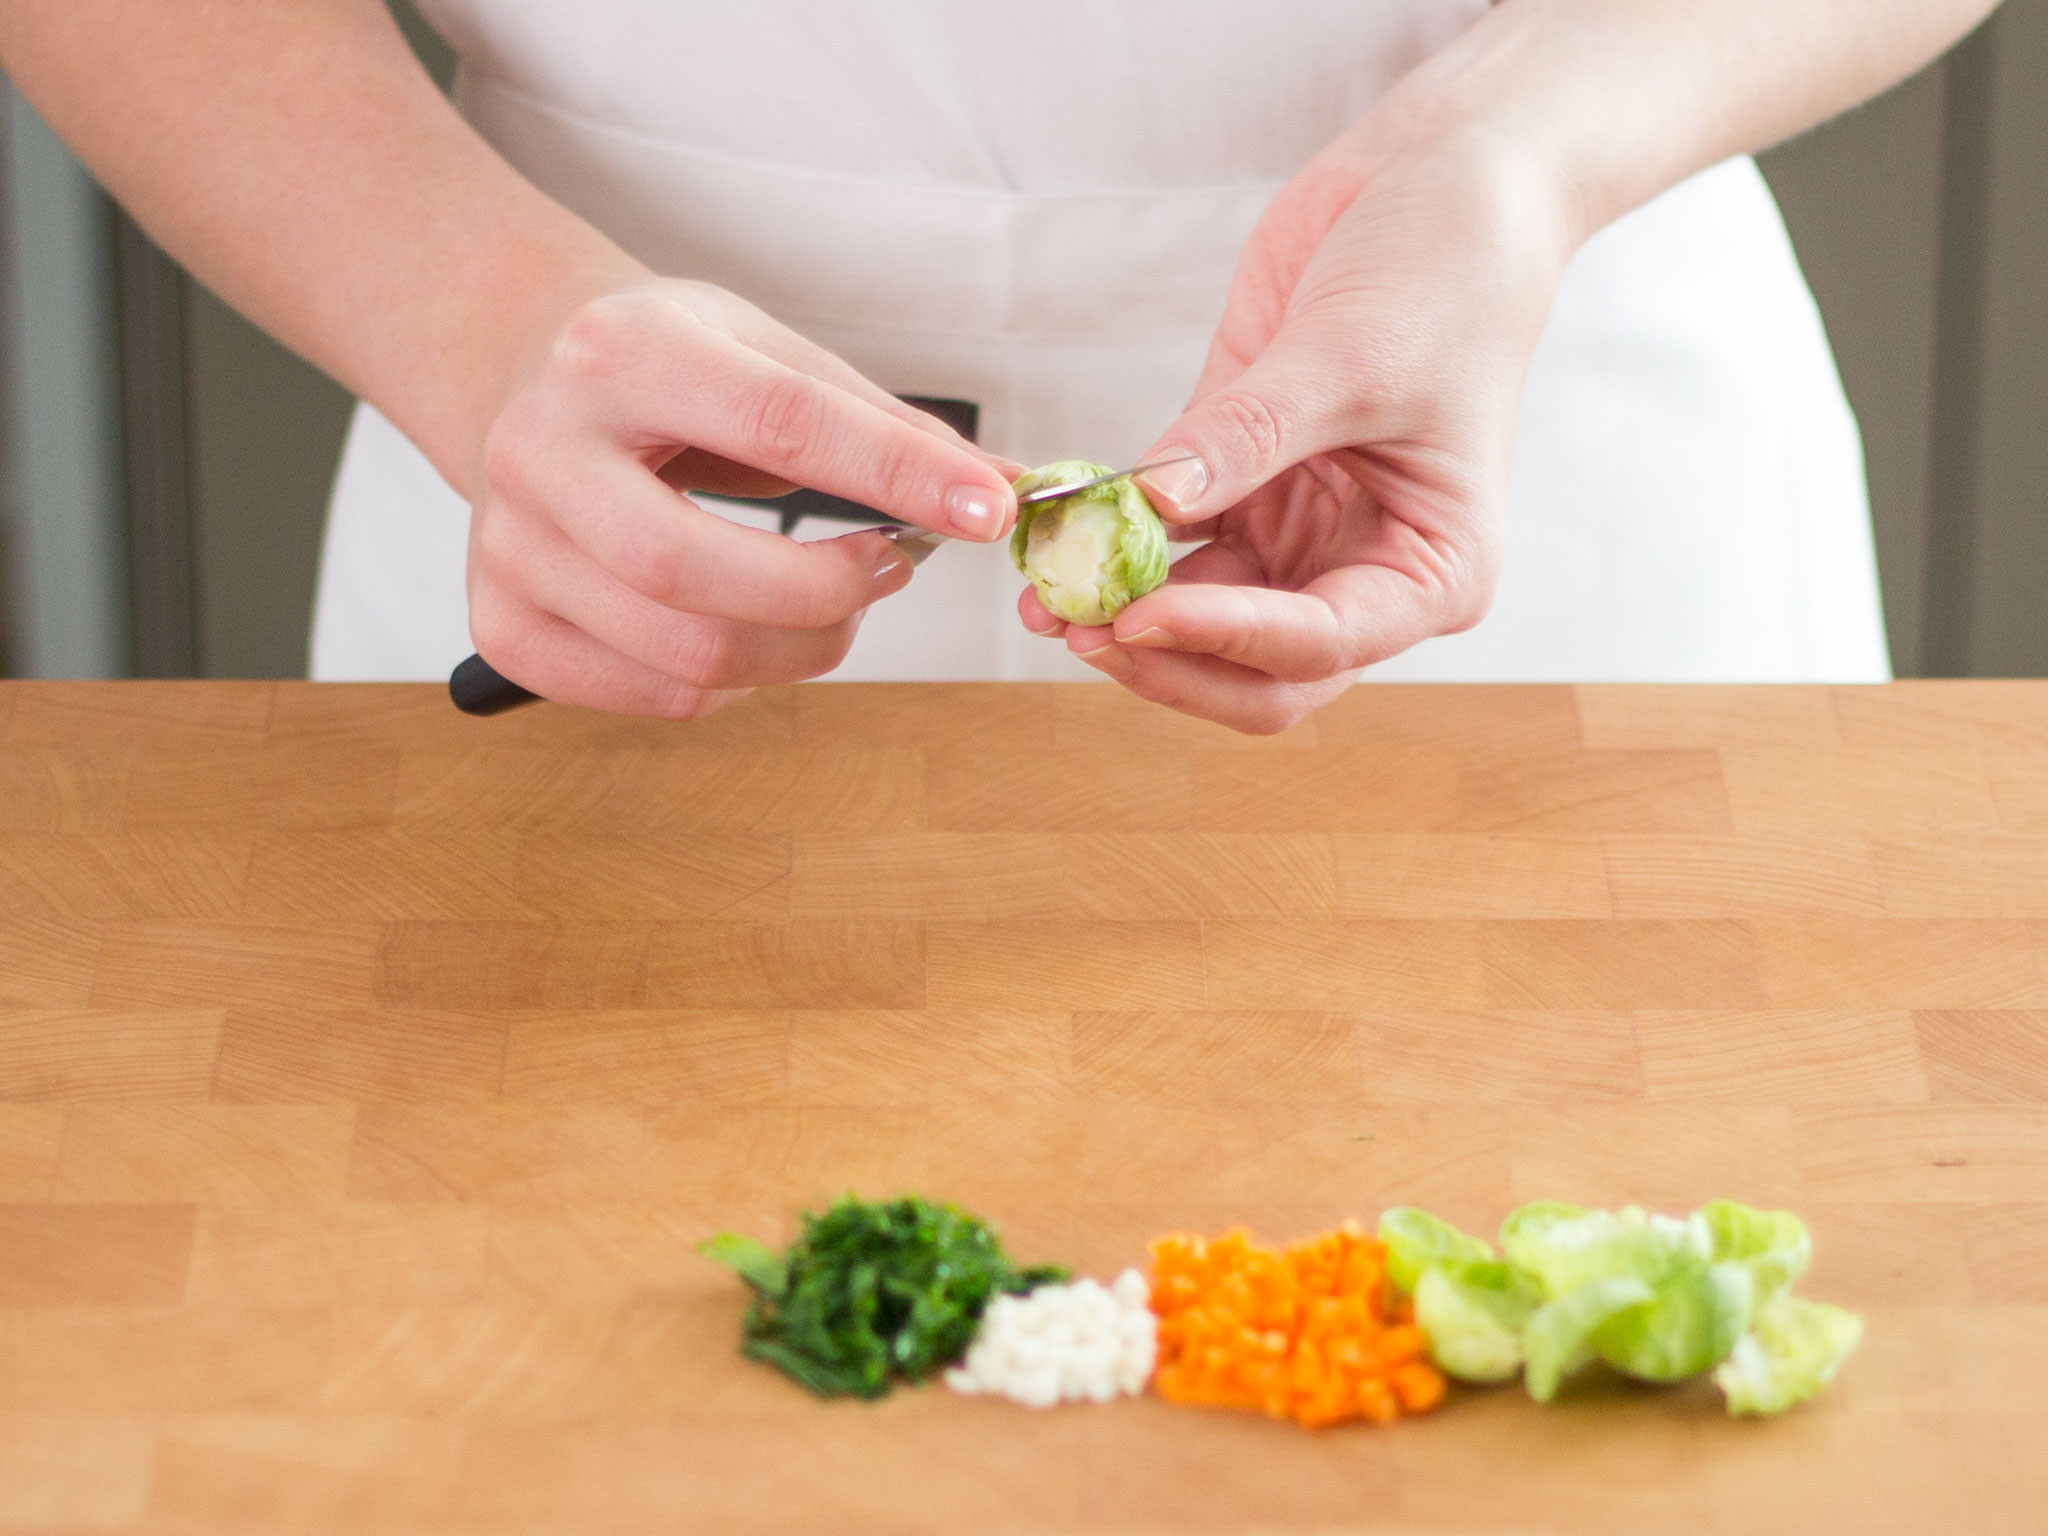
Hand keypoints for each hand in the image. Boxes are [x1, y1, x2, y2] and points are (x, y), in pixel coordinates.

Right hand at [468, 278, 1016, 716]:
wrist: (522, 369)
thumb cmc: (663, 362)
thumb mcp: (765, 349)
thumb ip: (881, 424)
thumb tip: (1005, 487)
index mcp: (621, 353)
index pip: (782, 425)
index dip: (900, 477)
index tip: (988, 509)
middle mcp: (541, 448)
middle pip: (695, 570)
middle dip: (827, 594)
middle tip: (890, 573)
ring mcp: (509, 546)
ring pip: (682, 654)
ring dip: (797, 651)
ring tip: (833, 608)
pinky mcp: (501, 623)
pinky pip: (652, 697)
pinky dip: (732, 686)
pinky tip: (750, 635)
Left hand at [1020, 122, 1574, 732]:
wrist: (1442, 174)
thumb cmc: (1449, 269)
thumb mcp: (1352, 355)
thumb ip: (1248, 436)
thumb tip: (1152, 503)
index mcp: (1431, 570)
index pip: (1318, 644)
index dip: (1224, 639)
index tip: (1139, 615)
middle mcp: (1363, 568)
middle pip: (1255, 667)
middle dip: (1167, 659)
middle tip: (1080, 628)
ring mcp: (1296, 528)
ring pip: (1199, 614)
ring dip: (1122, 610)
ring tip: (1039, 594)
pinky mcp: (1240, 479)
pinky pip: (1167, 535)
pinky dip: (1111, 539)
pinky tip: (1052, 530)